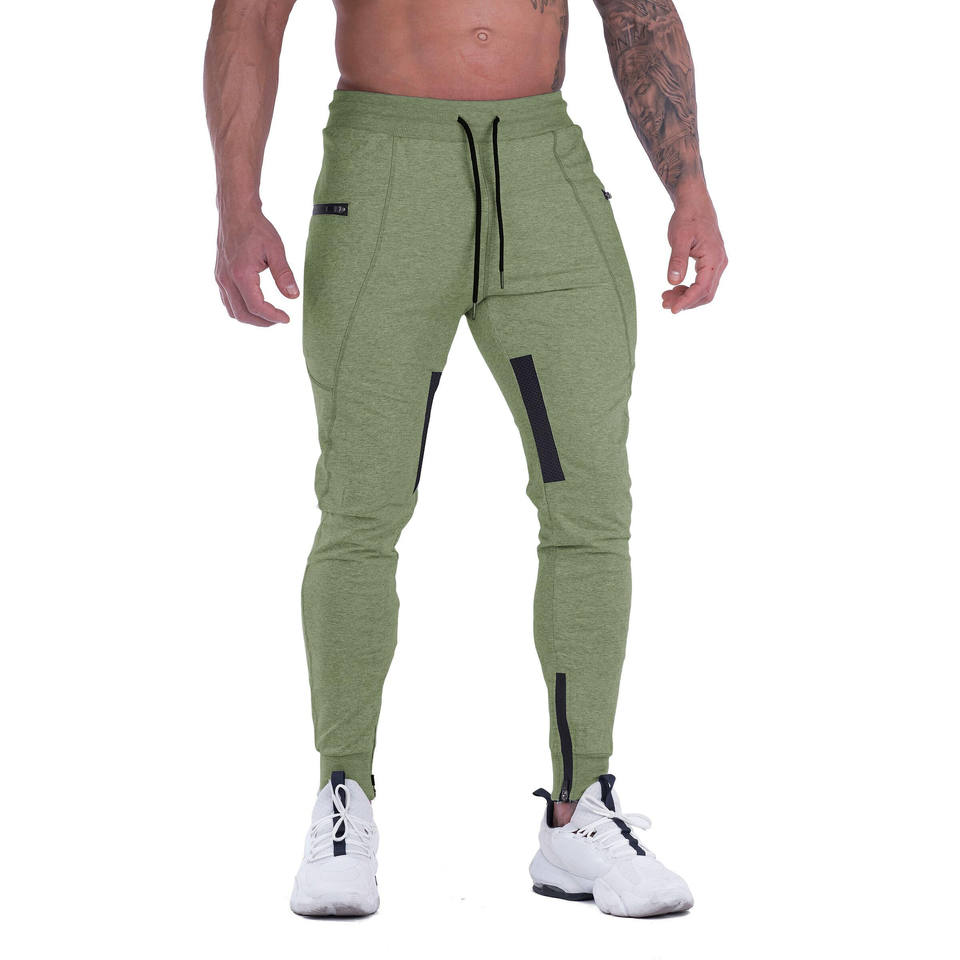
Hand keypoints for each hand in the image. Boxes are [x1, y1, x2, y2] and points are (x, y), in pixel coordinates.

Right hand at [215, 211, 298, 326]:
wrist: (236, 211)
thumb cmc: (256, 228)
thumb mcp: (275, 249)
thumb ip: (284, 274)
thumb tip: (294, 296)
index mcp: (241, 274)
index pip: (256, 307)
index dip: (272, 316)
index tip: (287, 318)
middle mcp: (226, 279)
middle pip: (242, 314)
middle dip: (262, 322)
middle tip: (279, 319)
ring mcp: (220, 278)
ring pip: (232, 310)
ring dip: (251, 318)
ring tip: (269, 314)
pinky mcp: (219, 275)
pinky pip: (227, 301)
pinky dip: (241, 308)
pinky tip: (255, 304)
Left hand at [662, 191, 726, 312]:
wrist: (695, 203)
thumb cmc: (688, 218)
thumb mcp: (679, 238)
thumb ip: (677, 261)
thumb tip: (673, 282)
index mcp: (714, 258)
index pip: (702, 288)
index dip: (687, 301)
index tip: (673, 310)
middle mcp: (719, 263)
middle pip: (706, 294)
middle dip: (686, 302)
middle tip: (664, 303)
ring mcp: (717, 264)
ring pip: (705, 290)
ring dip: (686, 297)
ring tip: (666, 297)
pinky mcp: (711, 263)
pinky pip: (703, 283)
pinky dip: (689, 289)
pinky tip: (674, 289)